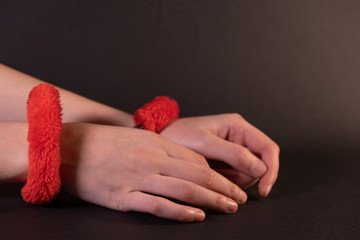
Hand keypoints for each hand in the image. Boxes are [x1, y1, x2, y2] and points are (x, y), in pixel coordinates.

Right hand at [59, 123, 246, 221]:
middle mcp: (151, 158)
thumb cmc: (102, 141)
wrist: (66, 147)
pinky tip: (197, 217)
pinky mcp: (122, 197)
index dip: (217, 173)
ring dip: (211, 200)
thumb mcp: (136, 137)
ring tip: (229, 209)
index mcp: (155, 142)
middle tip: (240, 199)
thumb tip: (188, 162)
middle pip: (197, 174)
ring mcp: (137, 178)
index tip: (230, 183)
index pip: (196, 158)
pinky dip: (181, 212)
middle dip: (223, 188)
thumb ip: (161, 148)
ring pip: (184, 189)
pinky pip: (158, 205)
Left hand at [160, 114, 279, 196]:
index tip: (264, 188)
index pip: (268, 148)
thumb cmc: (178, 135)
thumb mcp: (204, 144)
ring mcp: (233, 150)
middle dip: (246, 176)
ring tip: (211, 172)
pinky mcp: (225, 162)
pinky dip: (226, 182)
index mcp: (238, 126)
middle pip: (260, 164)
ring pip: (248, 173)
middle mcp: (239, 137)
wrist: (161, 140)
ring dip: (234, 180)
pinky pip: (235, 177)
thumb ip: (233, 154)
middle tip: (222, 178)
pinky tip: (211, 175)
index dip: (270, 170)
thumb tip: (261, 169)